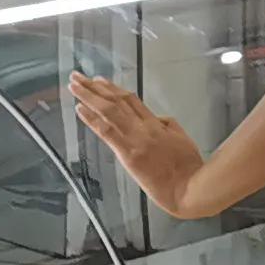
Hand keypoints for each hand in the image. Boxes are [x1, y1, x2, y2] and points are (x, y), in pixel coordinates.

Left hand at [69, 71, 206, 211]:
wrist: (190, 187)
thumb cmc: (189, 168)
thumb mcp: (182, 138)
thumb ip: (167, 126)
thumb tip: (155, 118)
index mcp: (156, 124)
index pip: (130, 100)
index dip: (113, 89)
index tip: (100, 81)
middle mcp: (143, 127)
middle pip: (116, 100)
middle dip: (95, 87)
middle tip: (78, 76)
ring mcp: (135, 139)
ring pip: (108, 110)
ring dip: (89, 96)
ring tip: (75, 85)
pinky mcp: (128, 153)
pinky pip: (106, 131)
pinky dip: (91, 118)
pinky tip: (80, 109)